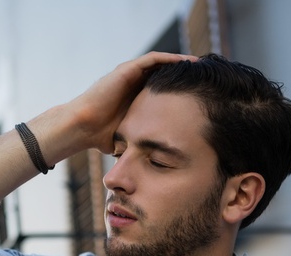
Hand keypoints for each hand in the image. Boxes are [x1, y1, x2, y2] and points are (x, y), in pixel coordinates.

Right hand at [66, 52, 196, 153]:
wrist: (82, 127)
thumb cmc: (100, 137)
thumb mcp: (129, 139)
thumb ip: (141, 142)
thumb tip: (155, 161)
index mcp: (136, 99)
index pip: (165, 91)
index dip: (182, 91)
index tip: (201, 96)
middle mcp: (134, 84)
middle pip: (166, 75)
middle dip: (186, 75)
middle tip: (208, 77)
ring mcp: (130, 75)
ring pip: (162, 64)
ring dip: (182, 63)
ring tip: (202, 65)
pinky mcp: (127, 70)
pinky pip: (153, 60)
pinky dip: (170, 59)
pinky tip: (187, 61)